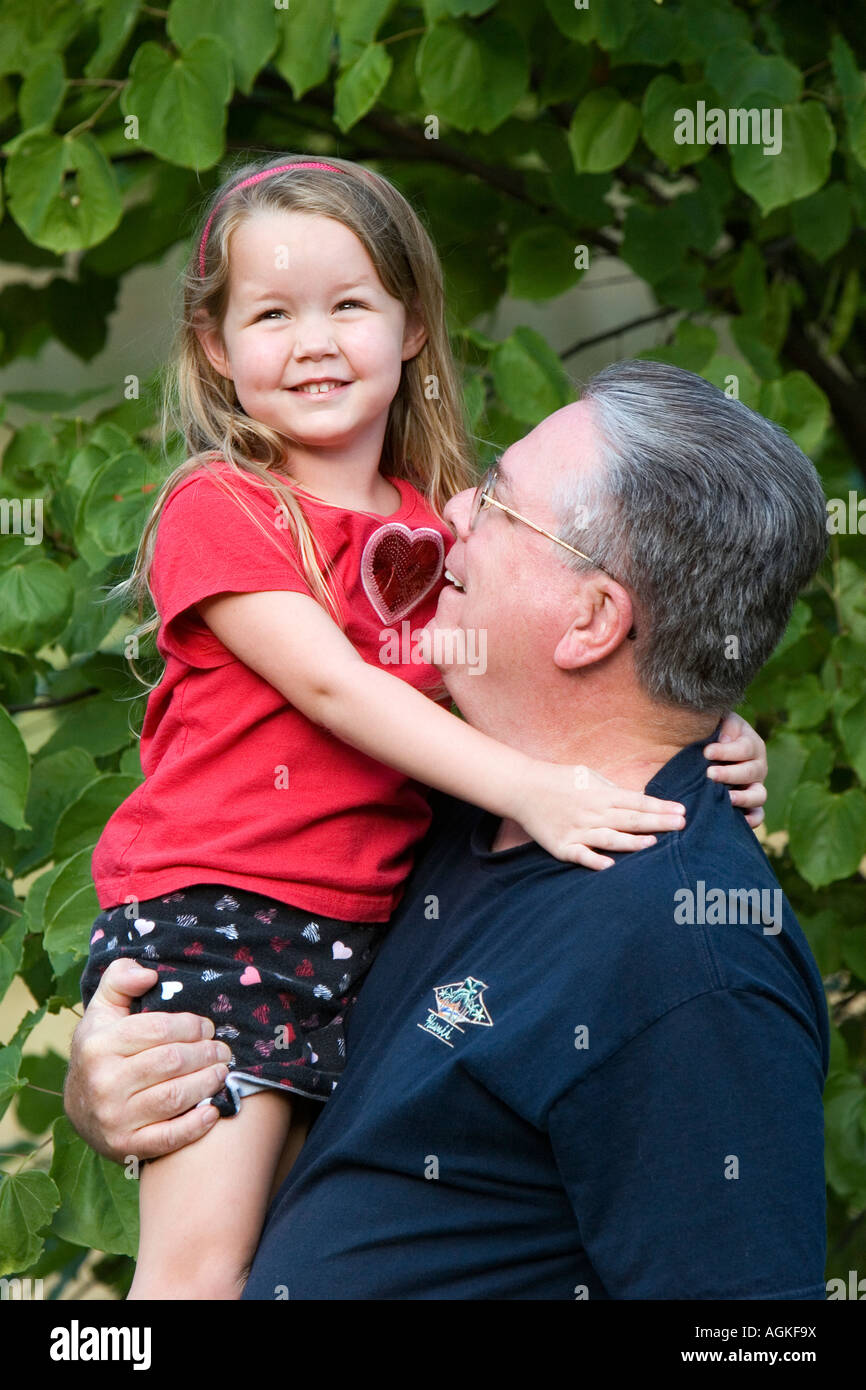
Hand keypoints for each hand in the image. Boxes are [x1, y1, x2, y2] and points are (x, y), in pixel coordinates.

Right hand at [64, 957, 231, 1162]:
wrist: (79, 1110)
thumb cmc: (101, 1050)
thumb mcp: (103, 1010)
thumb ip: (120, 980)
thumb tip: (148, 974)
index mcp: (98, 1045)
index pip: (159, 1029)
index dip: (191, 1026)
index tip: (207, 1027)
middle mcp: (103, 1082)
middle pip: (172, 1062)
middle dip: (205, 1053)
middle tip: (222, 1050)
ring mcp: (114, 1118)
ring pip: (174, 1097)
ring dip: (207, 1083)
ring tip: (222, 1072)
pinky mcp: (125, 1147)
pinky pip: (168, 1138)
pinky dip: (195, 1125)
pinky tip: (213, 1111)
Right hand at [521, 761, 686, 870]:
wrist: (523, 788)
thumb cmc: (558, 780)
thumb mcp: (588, 775)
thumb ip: (612, 789)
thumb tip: (638, 797)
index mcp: (601, 794)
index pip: (637, 801)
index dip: (660, 806)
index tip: (681, 811)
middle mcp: (592, 812)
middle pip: (630, 819)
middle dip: (658, 822)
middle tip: (682, 825)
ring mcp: (577, 830)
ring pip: (610, 837)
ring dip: (633, 842)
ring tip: (654, 843)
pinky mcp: (562, 845)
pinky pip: (580, 855)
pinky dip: (594, 860)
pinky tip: (610, 866)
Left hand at [703, 712, 767, 828]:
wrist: (705, 750)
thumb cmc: (709, 733)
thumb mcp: (717, 722)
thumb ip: (722, 725)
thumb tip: (724, 739)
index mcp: (751, 744)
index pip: (744, 748)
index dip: (726, 751)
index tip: (706, 752)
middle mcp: (757, 766)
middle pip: (751, 772)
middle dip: (730, 774)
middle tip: (709, 774)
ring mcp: (755, 787)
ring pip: (759, 795)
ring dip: (744, 798)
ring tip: (726, 797)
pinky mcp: (750, 805)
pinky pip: (758, 815)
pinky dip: (751, 820)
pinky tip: (738, 820)